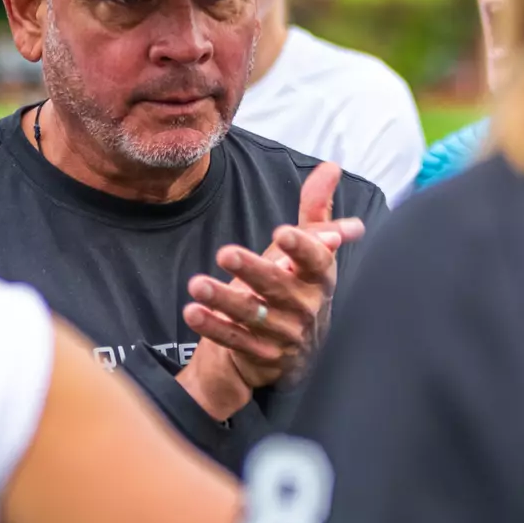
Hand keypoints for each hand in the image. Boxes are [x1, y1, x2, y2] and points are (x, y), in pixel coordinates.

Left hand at [180, 164, 365, 405]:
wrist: (288, 350)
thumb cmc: (297, 288)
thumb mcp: (307, 251)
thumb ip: (316, 210)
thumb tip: (330, 167)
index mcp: (320, 278)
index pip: (317, 261)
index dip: (301, 248)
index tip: (282, 232)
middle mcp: (306, 307)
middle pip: (278, 287)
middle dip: (252, 270)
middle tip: (225, 252)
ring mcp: (285, 335)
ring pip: (253, 315)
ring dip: (224, 299)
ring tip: (196, 284)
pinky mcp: (263, 355)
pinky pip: (235, 340)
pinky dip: (213, 326)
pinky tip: (193, 311)